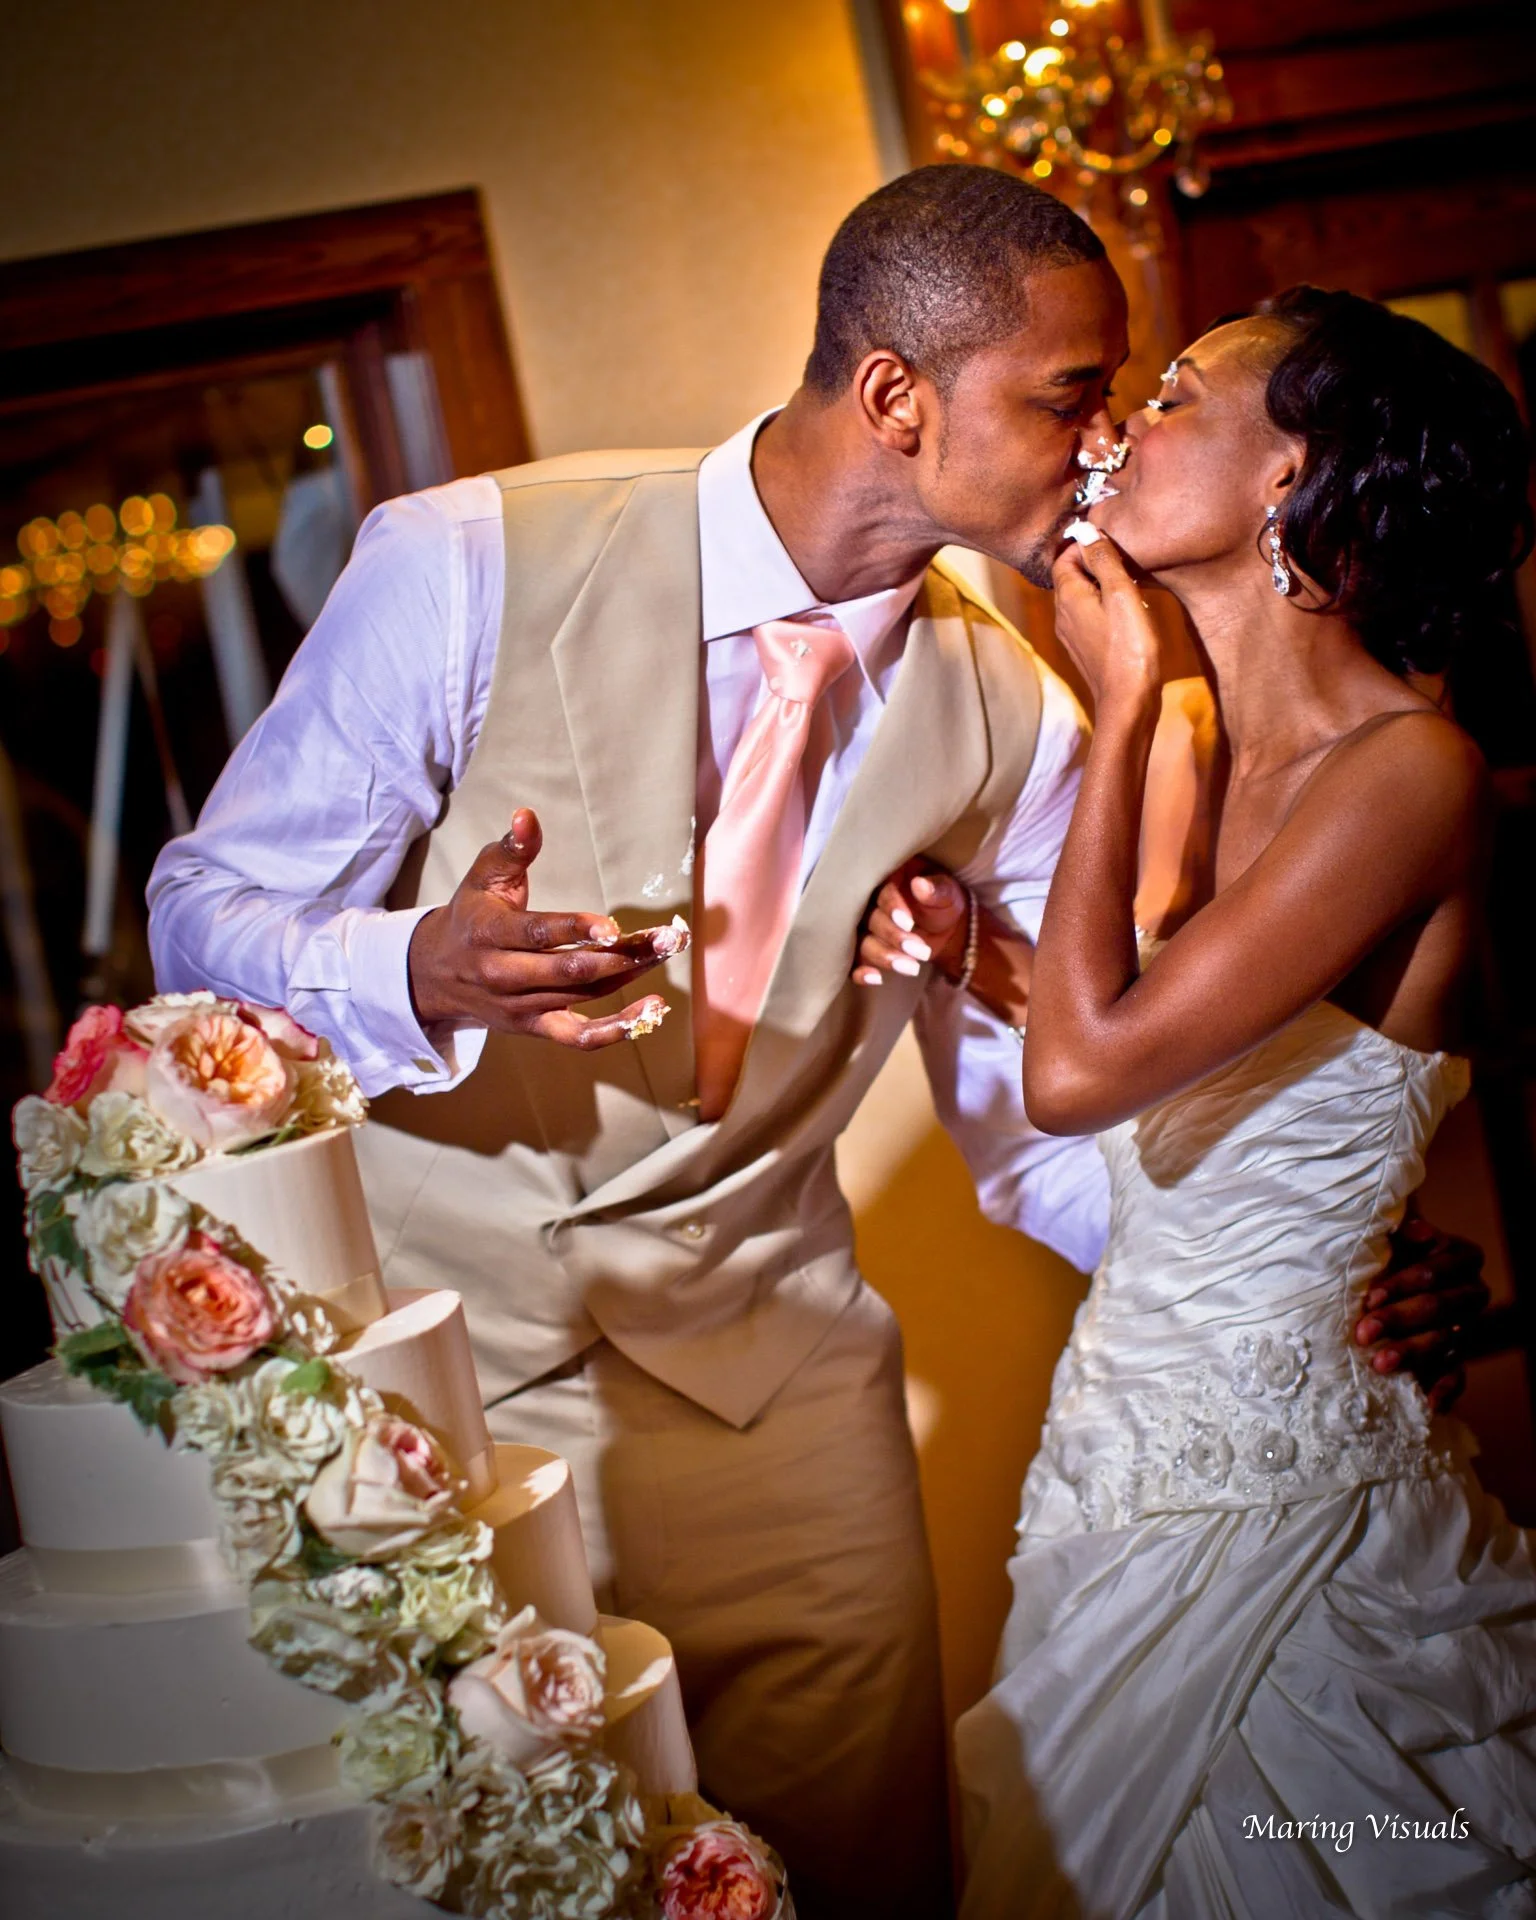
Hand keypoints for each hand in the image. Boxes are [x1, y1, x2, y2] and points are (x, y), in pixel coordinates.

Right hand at [407, 807, 679, 1049]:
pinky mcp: (534, 1027)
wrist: (434, 973)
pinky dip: (616, 1030)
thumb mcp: (483, 876)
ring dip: (629, 976)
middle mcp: (503, 976)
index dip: (575, 931)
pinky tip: (651, 1010)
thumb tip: (527, 816)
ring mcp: (519, 1007)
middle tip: (666, 938)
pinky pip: (578, 1038)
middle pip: (569, 971)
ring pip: (583, 996)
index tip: (612, 926)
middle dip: (621, 955)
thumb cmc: (471, 913)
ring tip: (664, 952)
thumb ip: (512, 848)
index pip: (537, 935)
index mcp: (489, 934)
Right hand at [853, 858, 968, 986]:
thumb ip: (936, 889)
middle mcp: (869, 900)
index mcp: (888, 878)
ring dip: (884, 956)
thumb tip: (920, 885)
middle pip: (869, 919)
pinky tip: (875, 979)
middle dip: (893, 937)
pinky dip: (861, 972)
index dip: (892, 907)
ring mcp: (864, 926)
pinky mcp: (864, 948)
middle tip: (919, 951)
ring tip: (912, 968)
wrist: (945, 928)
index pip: (881, 891)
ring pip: (862, 942)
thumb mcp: (947, 893)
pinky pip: (854, 961)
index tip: (908, 923)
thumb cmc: (944, 903)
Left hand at [1051, 531, 1162, 711]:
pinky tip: (1128, 608)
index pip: (1063, 557)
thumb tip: (1086, 529)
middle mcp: (1063, 615)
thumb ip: (1104, 560)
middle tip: (1123, 555)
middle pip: (1070, 576)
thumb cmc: (1130, 649)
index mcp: (1067, 597)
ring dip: (1101, 583)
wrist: (1129, 703)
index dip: (1083, 542)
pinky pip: (1089, 616)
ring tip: (1129, 578)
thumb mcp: (1122, 594)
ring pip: (1081, 596)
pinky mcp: (1086, 648)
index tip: (1109, 537)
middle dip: (1093, 561)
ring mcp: (1072, 634)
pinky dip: (1104, 604)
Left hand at [1352, 1212, 1488, 1411]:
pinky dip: (1445, 1390)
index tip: (1370, 1297)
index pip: (1435, 1271)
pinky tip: (1428, 1402)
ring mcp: (1465, 1327)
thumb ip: (1398, 1228)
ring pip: (1444, 1341)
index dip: (1403, 1284)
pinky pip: (1459, 1376)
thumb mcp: (1389, 1235)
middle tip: (1363, 1333)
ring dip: (1411, 1353)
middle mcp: (1470, 1292)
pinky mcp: (1456, 1357)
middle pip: (1438, 1308)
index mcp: (1461, 1257)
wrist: (1383, 1278)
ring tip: (1380, 1365)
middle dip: (1399, 1321)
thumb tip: (1415, 1230)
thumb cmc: (1384, 1252)